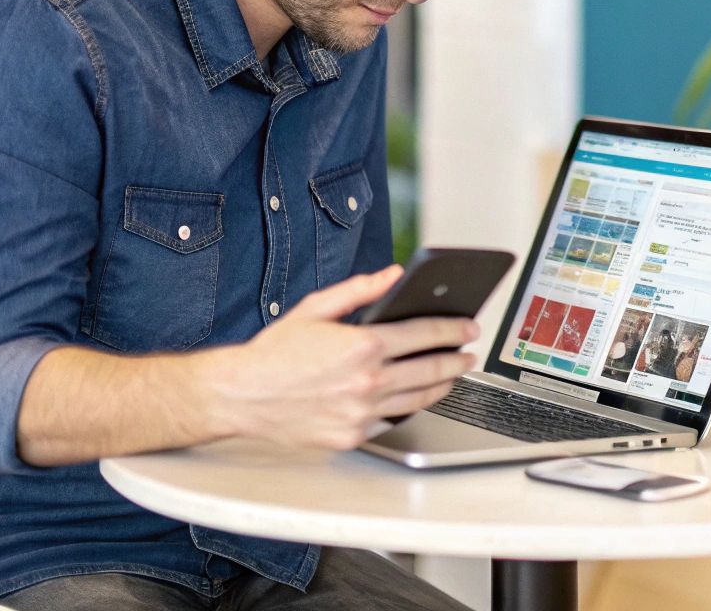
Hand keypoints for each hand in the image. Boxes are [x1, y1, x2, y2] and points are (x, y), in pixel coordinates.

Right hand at [201, 265, 478, 449]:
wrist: (241, 395)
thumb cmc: (276, 352)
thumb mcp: (316, 309)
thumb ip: (360, 290)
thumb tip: (394, 275)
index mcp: (361, 345)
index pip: (425, 335)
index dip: (454, 330)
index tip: (468, 328)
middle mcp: (366, 382)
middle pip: (430, 369)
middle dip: (457, 359)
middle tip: (468, 353)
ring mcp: (360, 412)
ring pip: (418, 399)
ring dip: (441, 385)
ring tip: (450, 375)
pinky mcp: (351, 435)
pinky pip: (390, 421)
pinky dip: (407, 407)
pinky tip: (413, 397)